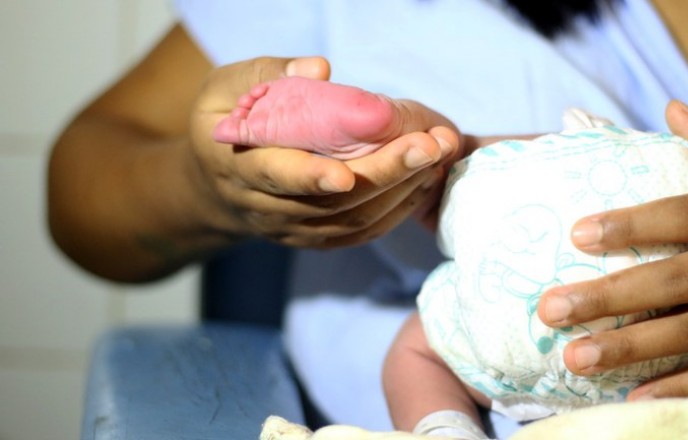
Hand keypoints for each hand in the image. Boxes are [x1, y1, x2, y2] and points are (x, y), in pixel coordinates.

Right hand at [186, 56, 459, 246]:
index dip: (311, 177)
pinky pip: (361, 232)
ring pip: (353, 221)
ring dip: (402, 191)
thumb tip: (320, 69)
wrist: (213, 185)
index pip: (276, 177)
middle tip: (430, 146)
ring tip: (438, 156)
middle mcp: (265, 207)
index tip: (348, 173)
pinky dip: (397, 209)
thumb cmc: (221, 123)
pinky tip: (423, 181)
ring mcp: (293, 229)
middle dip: (386, 173)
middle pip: (332, 202)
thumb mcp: (224, 88)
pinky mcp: (316, 238)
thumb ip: (267, 75)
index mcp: (237, 166)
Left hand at [537, 100, 687, 399]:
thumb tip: (671, 110)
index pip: (685, 215)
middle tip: (552, 309)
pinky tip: (634, 396)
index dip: (631, 225)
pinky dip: (683, 386)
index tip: (577, 234)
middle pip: (676, 281)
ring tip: (577, 356)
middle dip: (610, 297)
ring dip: (632, 348)